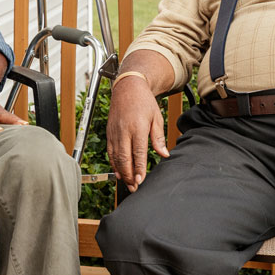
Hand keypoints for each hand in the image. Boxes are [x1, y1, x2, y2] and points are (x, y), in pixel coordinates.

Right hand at [106, 76, 169, 191]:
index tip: (141, 180)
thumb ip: (159, 137)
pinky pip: (110, 151)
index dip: (139, 168)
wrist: (128, 87)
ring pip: (115, 157)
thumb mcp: (156, 117)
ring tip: (128, 184)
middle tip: (135, 187)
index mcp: (137, 127)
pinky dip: (113, 163)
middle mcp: (124, 130)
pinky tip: (119, 172)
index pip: (138, 152)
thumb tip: (165, 154)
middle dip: (129, 175)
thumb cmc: (144, 102)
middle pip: (124, 158)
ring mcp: (114, 132)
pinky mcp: (109, 132)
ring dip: (121, 172)